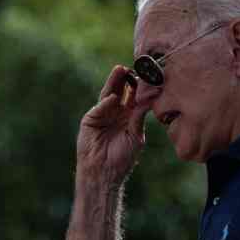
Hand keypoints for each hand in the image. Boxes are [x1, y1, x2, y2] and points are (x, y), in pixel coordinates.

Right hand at [76, 65, 149, 184]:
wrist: (104, 172)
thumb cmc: (122, 158)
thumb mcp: (135, 135)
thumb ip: (139, 117)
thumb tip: (149, 99)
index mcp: (129, 116)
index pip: (135, 96)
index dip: (140, 86)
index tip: (148, 74)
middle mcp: (116, 112)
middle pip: (122, 91)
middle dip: (126, 79)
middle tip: (133, 67)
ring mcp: (103, 113)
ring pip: (109, 94)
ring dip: (114, 82)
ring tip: (120, 70)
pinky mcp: (91, 119)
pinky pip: (99, 107)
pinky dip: (107, 102)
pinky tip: (113, 97)